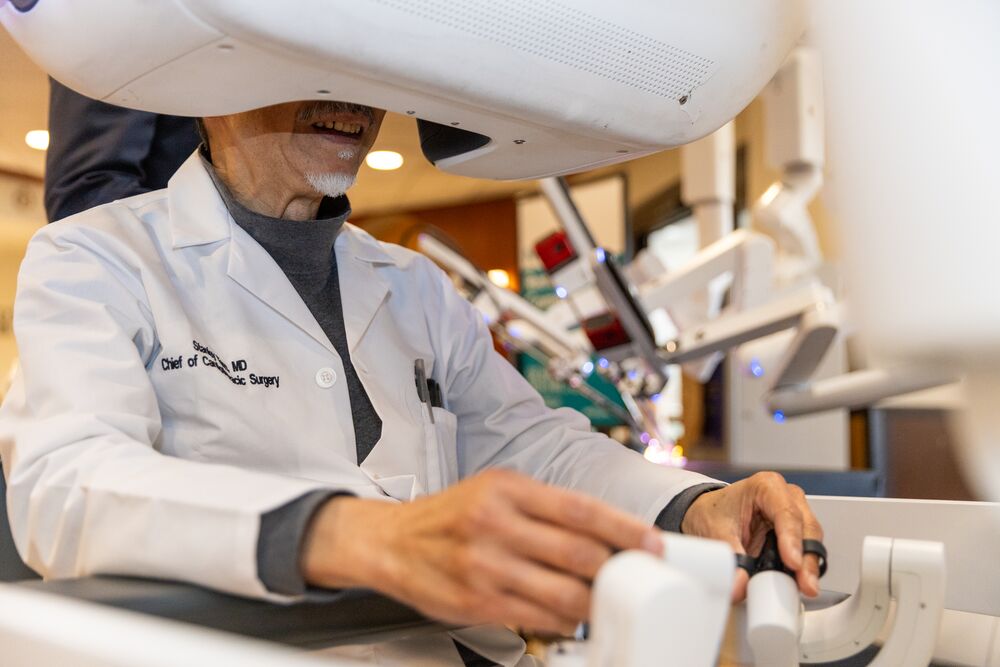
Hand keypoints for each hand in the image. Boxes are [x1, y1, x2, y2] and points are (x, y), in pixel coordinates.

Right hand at [300, 469, 663, 634]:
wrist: (391, 542)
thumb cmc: (451, 516)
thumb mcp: (496, 490)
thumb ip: (547, 507)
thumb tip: (606, 531)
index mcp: (506, 489)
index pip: (581, 509)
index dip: (625, 529)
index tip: (652, 543)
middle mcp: (495, 525)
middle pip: (579, 553)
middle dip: (617, 569)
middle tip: (635, 574)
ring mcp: (484, 567)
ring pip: (564, 593)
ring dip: (595, 601)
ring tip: (607, 598)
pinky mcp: (476, 603)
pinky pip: (538, 618)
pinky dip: (565, 620)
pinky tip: (572, 614)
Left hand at [679, 472, 823, 601]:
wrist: (706, 516)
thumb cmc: (713, 513)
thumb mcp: (715, 532)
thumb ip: (729, 557)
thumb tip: (740, 584)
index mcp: (767, 486)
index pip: (786, 512)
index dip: (792, 539)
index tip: (792, 563)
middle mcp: (787, 497)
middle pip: (806, 527)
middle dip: (807, 558)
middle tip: (805, 584)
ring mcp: (795, 515)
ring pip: (811, 541)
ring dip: (808, 566)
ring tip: (804, 588)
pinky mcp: (796, 535)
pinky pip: (805, 552)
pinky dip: (802, 569)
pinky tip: (797, 583)